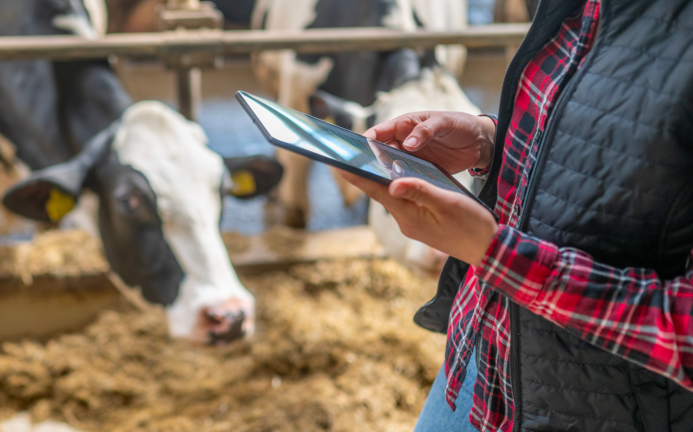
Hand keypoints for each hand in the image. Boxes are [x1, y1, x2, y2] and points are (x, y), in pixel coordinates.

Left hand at [340, 171, 497, 266]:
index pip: (376, 191)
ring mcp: (413, 223)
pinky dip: (397, 186)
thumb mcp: (447, 203)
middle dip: (364, 175)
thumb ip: (420, 191)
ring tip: (365, 161)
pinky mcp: (421, 222)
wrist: (487, 249)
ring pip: (391, 196)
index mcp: (409, 215)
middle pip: (380, 193)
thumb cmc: (471, 225)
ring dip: (380, 180)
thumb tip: (392, 183)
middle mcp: (406, 220)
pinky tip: (395, 176)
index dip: (357, 176)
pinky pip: (404, 201)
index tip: (338, 163)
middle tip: (347, 157)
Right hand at [364, 111, 494, 172]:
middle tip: (366, 173)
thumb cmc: (460, 125)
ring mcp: (411, 158)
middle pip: (381, 153)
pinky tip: (400, 191)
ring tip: (381, 185)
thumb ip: (425, 131)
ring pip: (392, 167)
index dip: (367, 141)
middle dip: (373, 162)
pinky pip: (407, 178)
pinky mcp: (421, 171)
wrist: (480, 143)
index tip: (359, 151)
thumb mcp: (444, 122)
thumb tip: (407, 144)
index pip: (379, 132)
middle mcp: (403, 142)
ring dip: (387, 175)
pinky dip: (403, 184)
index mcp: (405, 125)